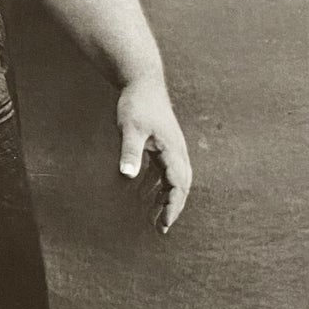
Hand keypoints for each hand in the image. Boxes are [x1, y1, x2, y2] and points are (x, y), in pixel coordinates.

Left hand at [117, 78, 191, 232]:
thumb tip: (127, 175)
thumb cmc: (137, 103)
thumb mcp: (130, 128)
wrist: (143, 81)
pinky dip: (160, 186)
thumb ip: (130, 151)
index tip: (164, 224)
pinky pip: (166, 170)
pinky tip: (148, 195)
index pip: (178, 185)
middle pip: (181, 185)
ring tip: (157, 218)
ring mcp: (172, 147)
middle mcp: (177, 151)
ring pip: (175, 179)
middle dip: (173, 207)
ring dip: (168, 198)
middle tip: (162, 228)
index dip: (173, 206)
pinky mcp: (164, 144)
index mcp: (173, 150)